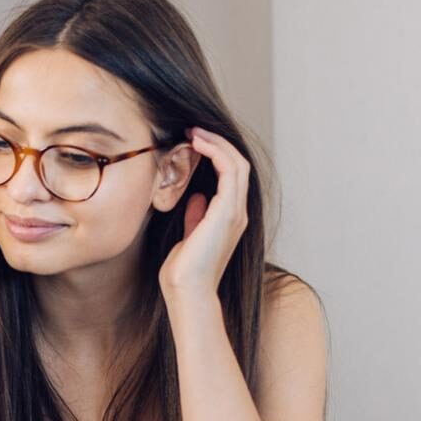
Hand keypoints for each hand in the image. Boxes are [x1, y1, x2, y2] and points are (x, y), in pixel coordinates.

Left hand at [158, 126, 249, 301]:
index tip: (193, 142)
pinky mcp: (227, 212)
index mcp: (229, 220)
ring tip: (195, 131)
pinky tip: (198, 143)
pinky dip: (216, 152)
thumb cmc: (183, 273)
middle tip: (193, 129)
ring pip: (236, 163)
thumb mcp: (188, 239)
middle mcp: (237, 214)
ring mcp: (235, 212)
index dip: (216, 155)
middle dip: (217, 143)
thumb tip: (196, 199)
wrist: (187, 291)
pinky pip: (229, 170)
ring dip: (216, 143)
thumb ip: (195, 218)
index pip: (231, 177)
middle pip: (237, 165)